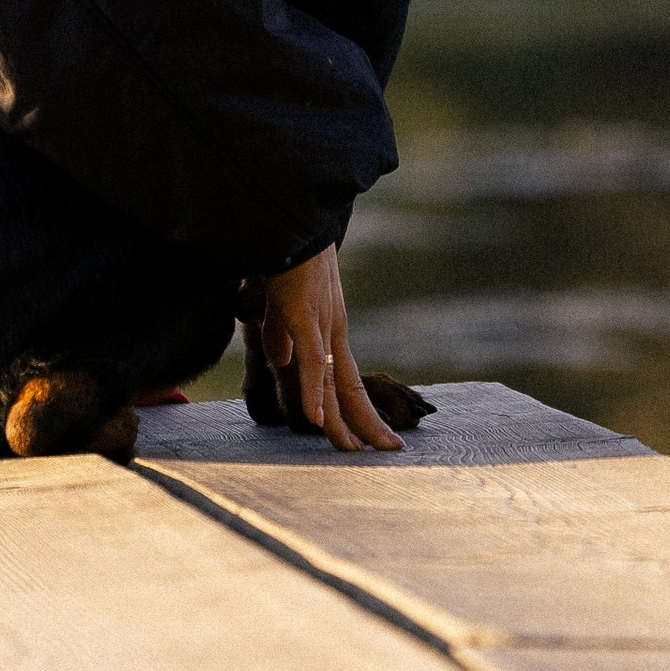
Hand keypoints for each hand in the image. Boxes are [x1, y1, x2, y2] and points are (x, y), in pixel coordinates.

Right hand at [259, 247, 401, 451]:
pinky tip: (317, 419)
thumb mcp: (282, 302)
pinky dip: (312, 391)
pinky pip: (311, 360)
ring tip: (355, 450)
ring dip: (342, 419)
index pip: (347, 379)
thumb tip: (281, 359)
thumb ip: (280, 331)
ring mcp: (320, 323)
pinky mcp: (303, 315)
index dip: (359, 410)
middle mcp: (333, 329)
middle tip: (389, 452)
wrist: (288, 219)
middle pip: (351, 387)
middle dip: (369, 423)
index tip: (375, 437)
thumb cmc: (285, 254)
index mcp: (329, 328)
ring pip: (333, 381)